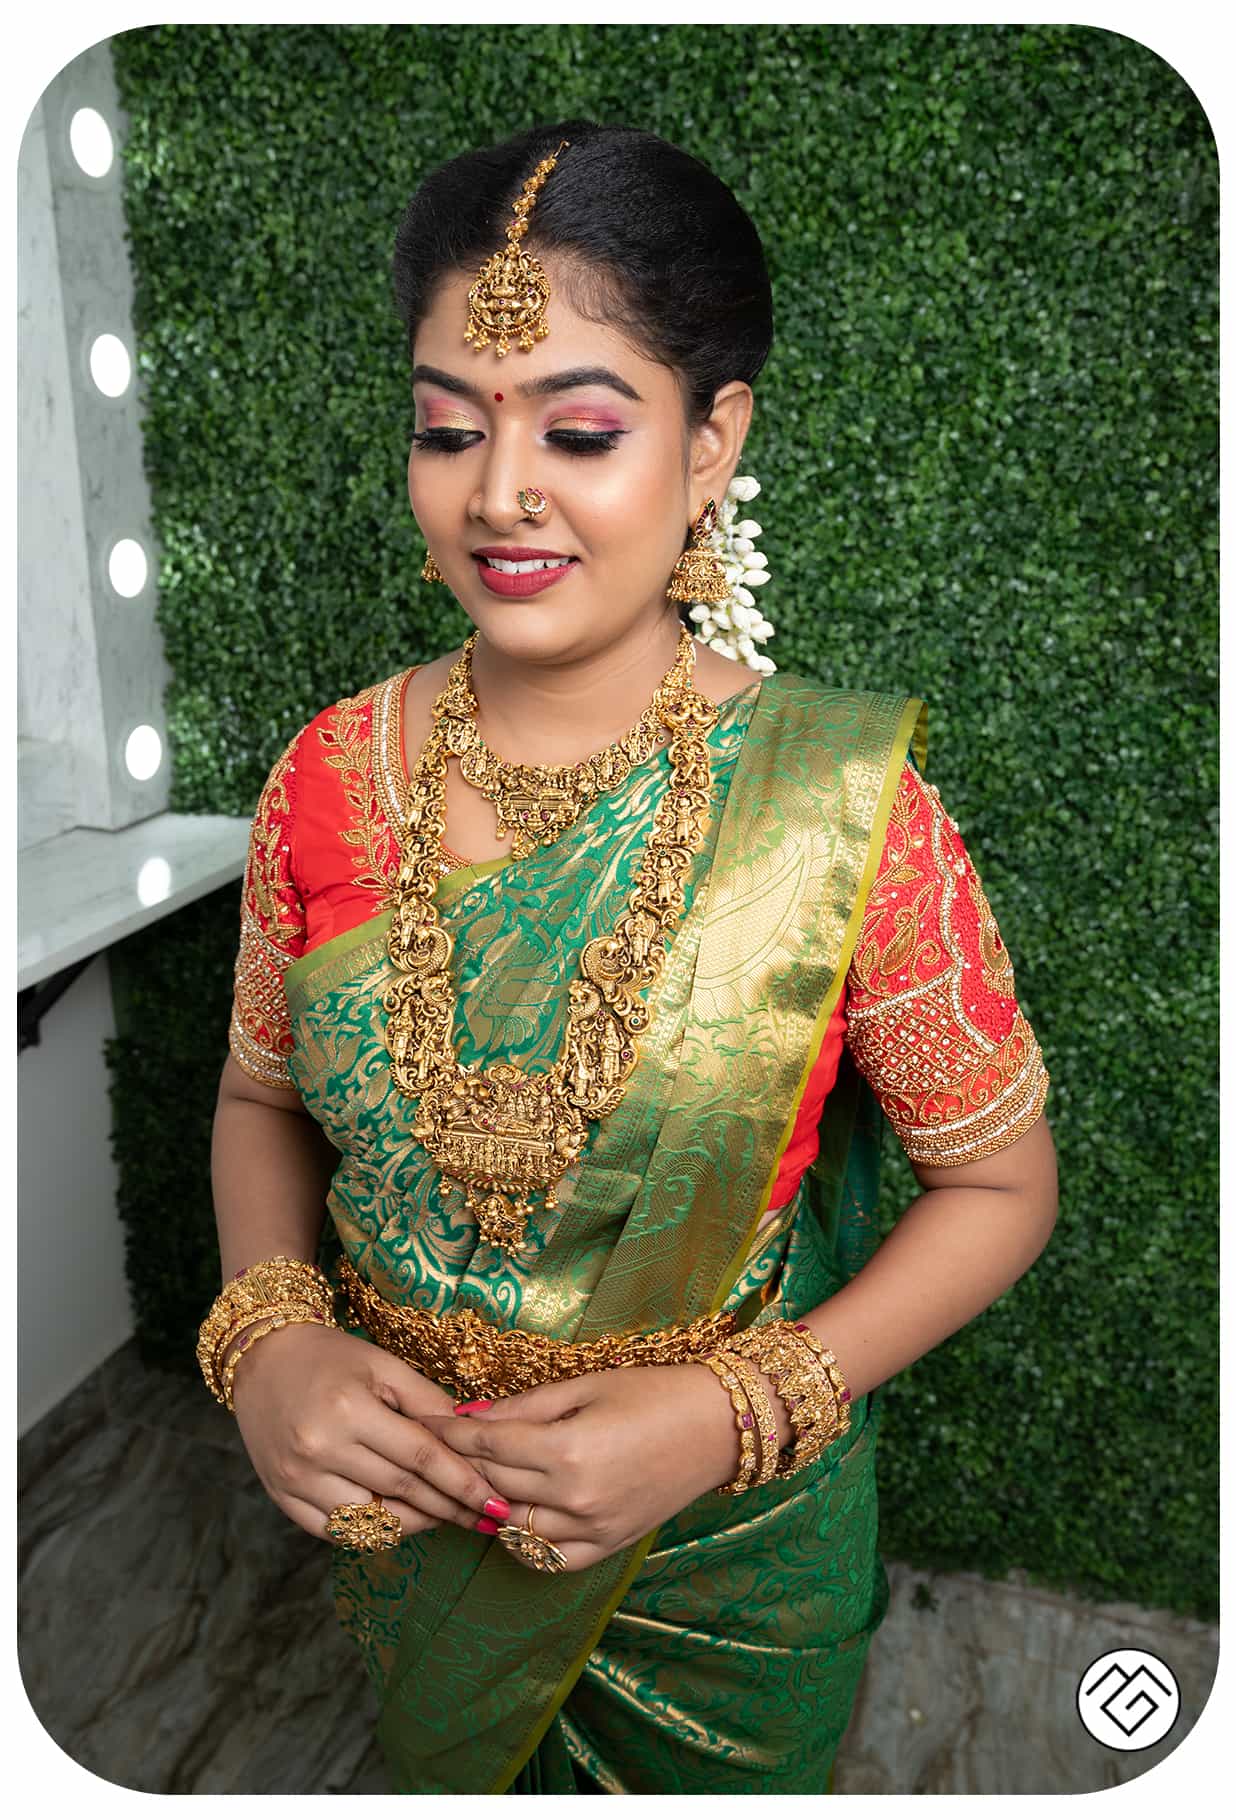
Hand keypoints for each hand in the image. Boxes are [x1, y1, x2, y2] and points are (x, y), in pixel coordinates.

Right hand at [230, 1321, 506, 1544]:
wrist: (263, 1359)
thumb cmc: (330, 1356)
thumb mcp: (383, 1365)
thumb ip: (427, 1401)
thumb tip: (471, 1433)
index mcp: (350, 1410)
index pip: (420, 1457)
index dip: (462, 1482)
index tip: (494, 1501)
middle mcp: (320, 1449)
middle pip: (400, 1491)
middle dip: (448, 1507)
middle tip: (482, 1517)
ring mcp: (297, 1479)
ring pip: (369, 1521)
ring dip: (414, 1524)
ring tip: (446, 1517)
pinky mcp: (282, 1497)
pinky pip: (335, 1532)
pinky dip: (371, 1533)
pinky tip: (399, 1522)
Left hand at [440, 1361, 780, 1571]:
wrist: (719, 1427)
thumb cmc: (654, 1393)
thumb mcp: (584, 1386)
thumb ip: (524, 1407)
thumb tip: (469, 1416)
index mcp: (568, 1450)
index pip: (487, 1446)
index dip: (449, 1433)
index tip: (423, 1422)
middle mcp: (575, 1499)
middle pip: (492, 1485)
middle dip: (458, 1466)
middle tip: (433, 1450)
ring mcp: (592, 1530)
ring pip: (514, 1529)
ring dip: (487, 1504)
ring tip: (470, 1482)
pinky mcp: (609, 1547)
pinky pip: (549, 1557)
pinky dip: (525, 1541)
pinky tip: (516, 1515)